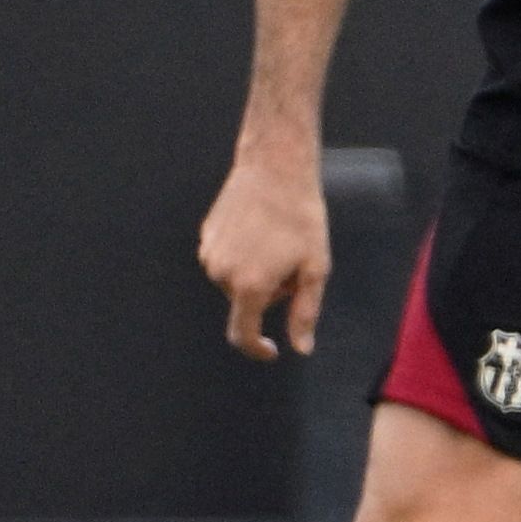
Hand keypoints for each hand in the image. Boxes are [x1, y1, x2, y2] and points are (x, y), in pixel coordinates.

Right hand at [198, 141, 330, 360]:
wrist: (275, 170)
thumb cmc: (302, 219)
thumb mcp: (315, 268)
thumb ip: (305, 312)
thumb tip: (301, 349)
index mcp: (249, 287)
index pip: (242, 335)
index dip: (256, 349)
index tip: (271, 351)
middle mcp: (221, 275)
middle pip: (247, 302)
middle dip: (270, 292)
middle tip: (294, 260)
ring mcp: (209, 255)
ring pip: (236, 281)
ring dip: (256, 273)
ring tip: (277, 240)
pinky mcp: (205, 238)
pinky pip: (227, 260)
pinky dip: (244, 256)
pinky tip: (260, 229)